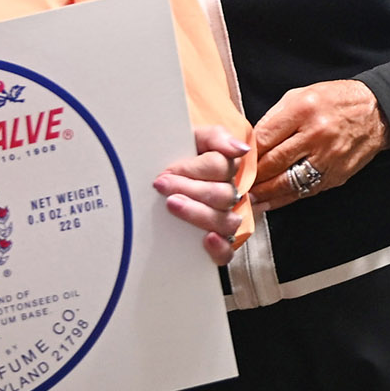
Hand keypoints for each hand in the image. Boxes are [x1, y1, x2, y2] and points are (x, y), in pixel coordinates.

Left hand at [155, 124, 250, 265]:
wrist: (148, 176)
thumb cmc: (172, 158)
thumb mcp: (191, 139)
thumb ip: (216, 137)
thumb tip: (241, 149)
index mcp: (225, 170)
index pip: (221, 168)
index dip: (194, 169)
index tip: (167, 170)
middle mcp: (227, 195)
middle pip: (224, 195)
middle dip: (190, 189)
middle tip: (162, 185)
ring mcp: (221, 221)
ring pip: (227, 222)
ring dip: (199, 213)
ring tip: (172, 205)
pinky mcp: (214, 246)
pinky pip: (227, 253)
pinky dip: (219, 248)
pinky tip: (207, 239)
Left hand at [246, 80, 388, 209]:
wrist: (378, 112)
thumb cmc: (336, 100)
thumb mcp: (302, 95)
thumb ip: (275, 117)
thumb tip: (250, 142)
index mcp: (304, 109)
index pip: (264, 136)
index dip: (245, 153)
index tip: (231, 162)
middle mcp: (316, 134)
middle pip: (273, 162)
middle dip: (250, 176)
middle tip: (232, 184)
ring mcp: (328, 157)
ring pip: (287, 182)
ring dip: (263, 193)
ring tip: (247, 198)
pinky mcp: (336, 175)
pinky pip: (305, 191)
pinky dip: (284, 199)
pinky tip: (270, 202)